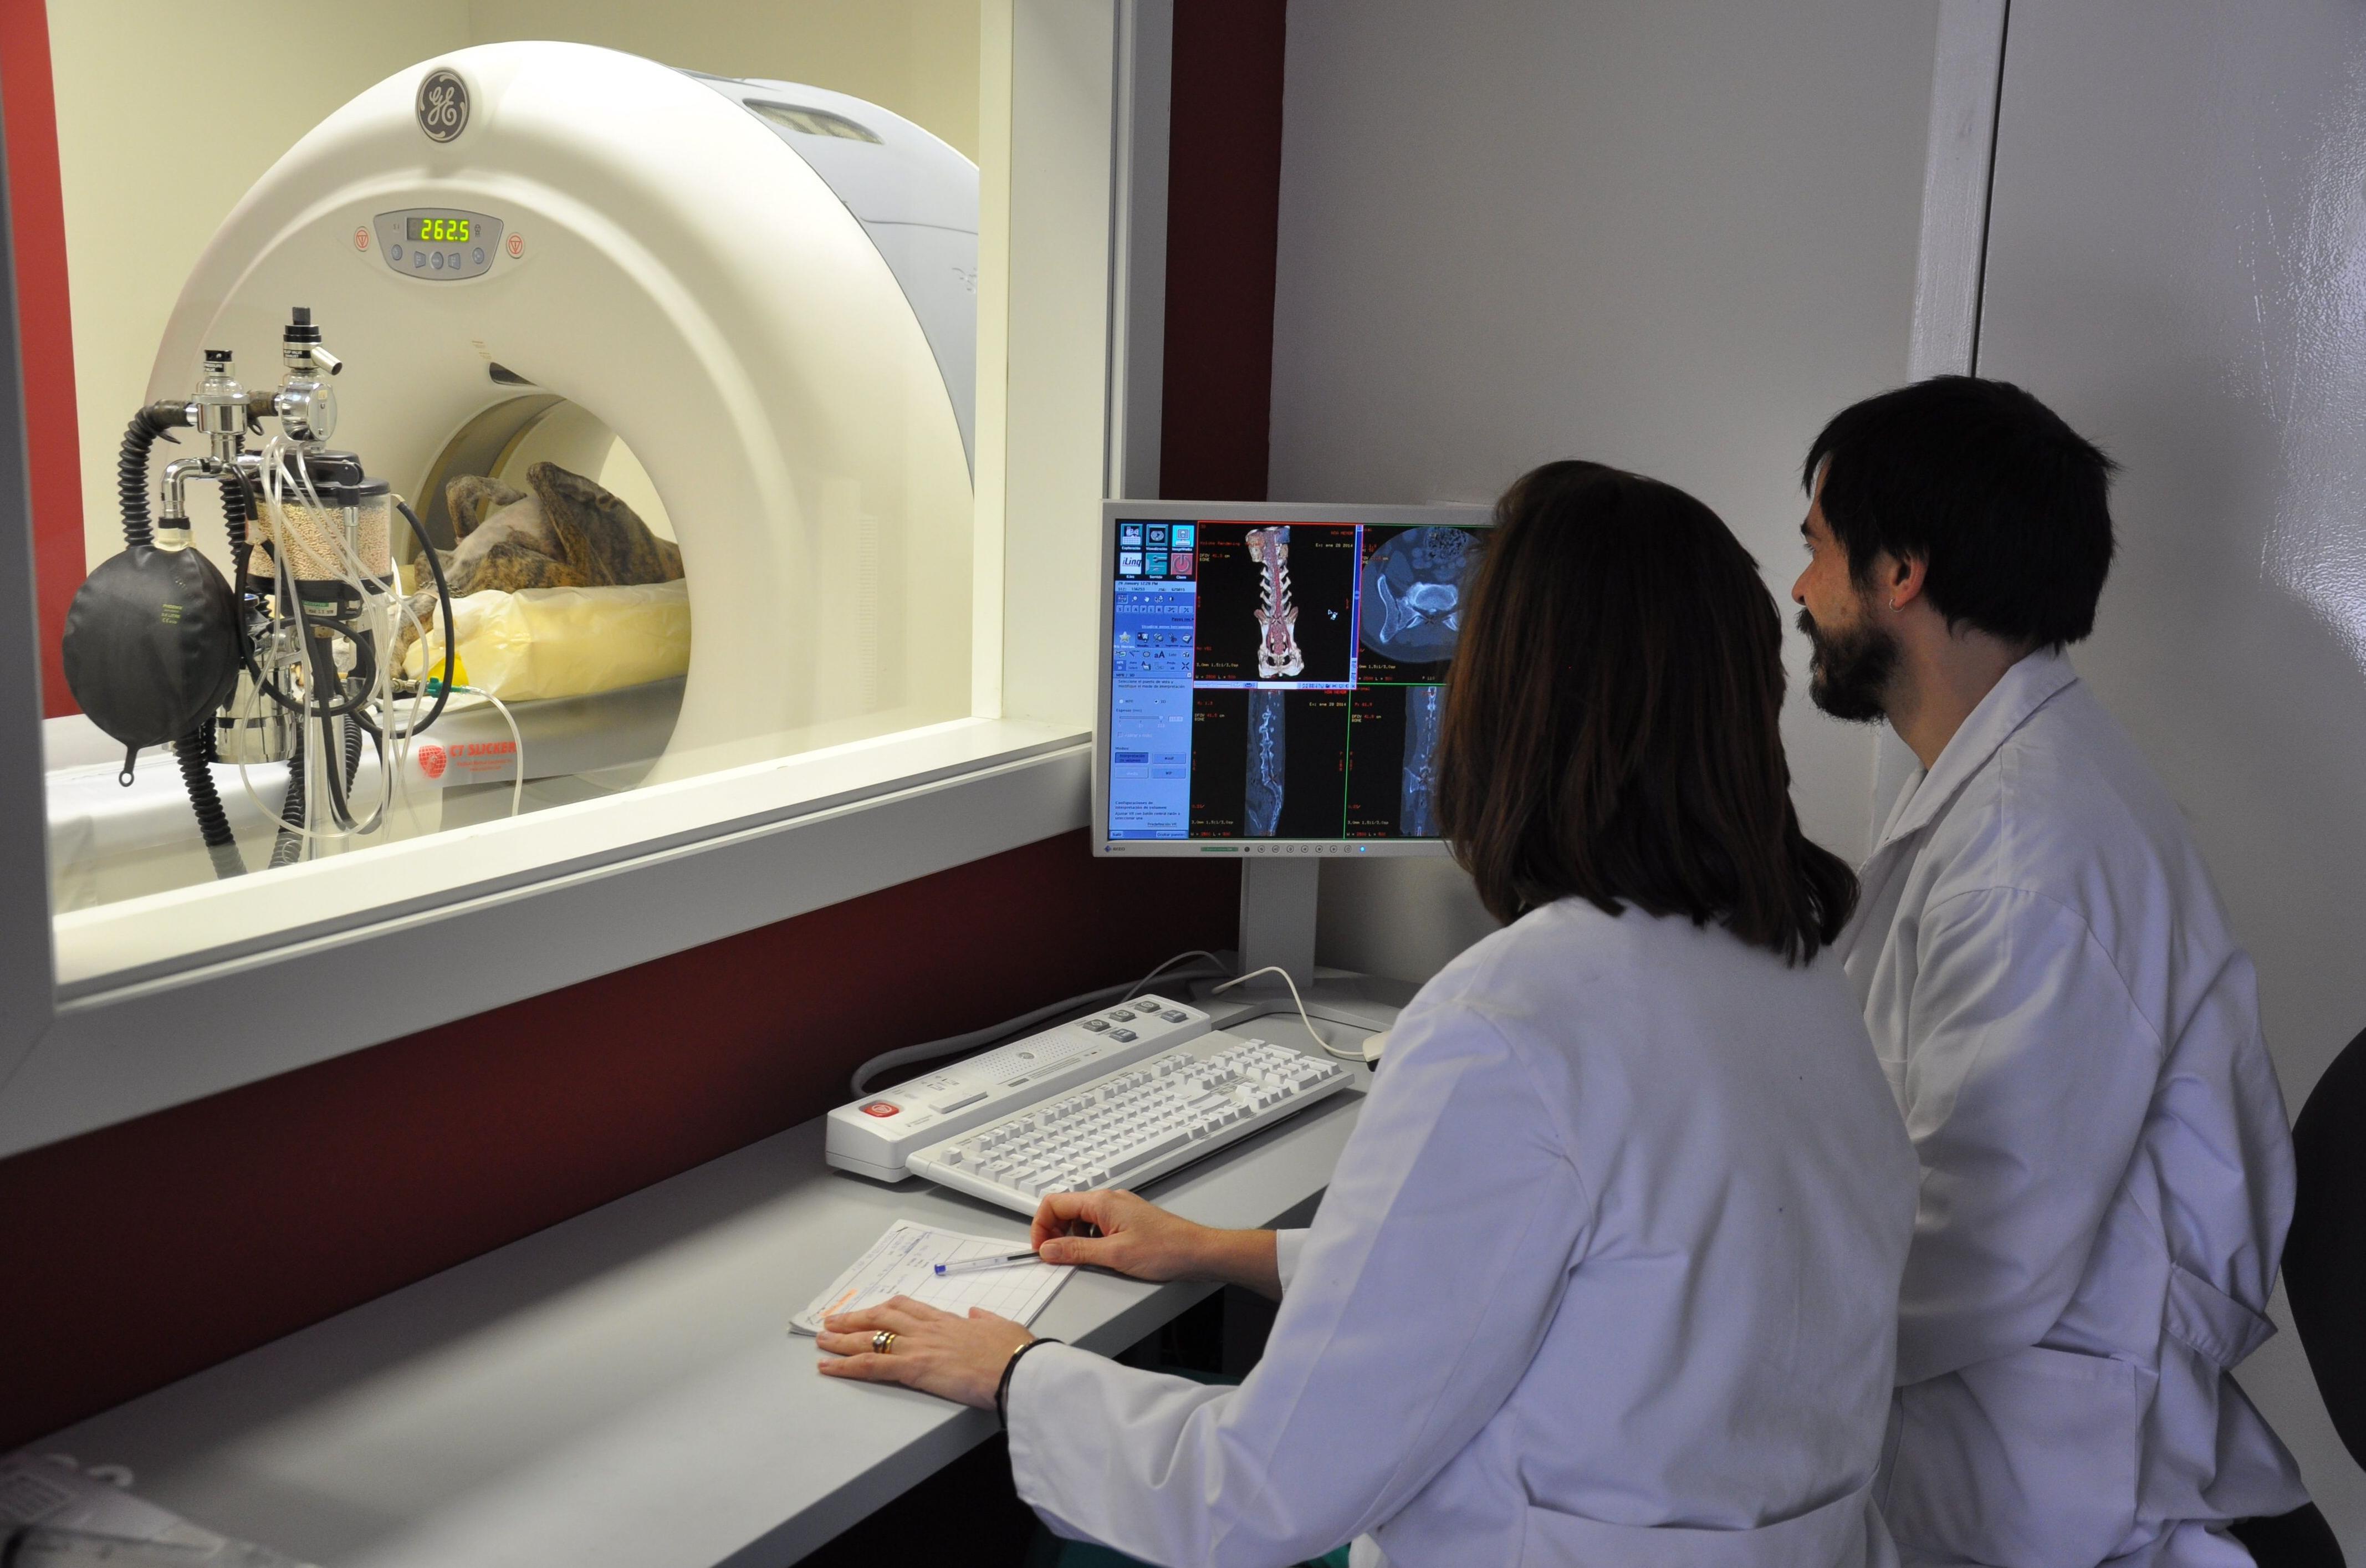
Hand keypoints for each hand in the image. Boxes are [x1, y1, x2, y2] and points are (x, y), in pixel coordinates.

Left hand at [816, 1295, 1034, 1407]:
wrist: (1017, 1368)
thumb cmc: (1015, 1352)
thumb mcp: (1002, 1326)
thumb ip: (984, 1320)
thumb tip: (976, 1314)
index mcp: (949, 1320)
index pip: (908, 1308)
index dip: (883, 1308)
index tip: (869, 1310)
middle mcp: (928, 1329)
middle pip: (881, 1317)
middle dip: (855, 1318)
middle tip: (833, 1321)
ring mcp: (918, 1346)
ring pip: (870, 1337)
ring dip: (841, 1339)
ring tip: (821, 1340)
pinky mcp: (914, 1367)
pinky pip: (871, 1365)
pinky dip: (845, 1365)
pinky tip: (828, 1367)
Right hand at [1030, 1190, 1281, 1298]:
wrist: (1197, 1252)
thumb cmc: (1165, 1249)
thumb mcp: (1113, 1255)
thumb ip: (1076, 1251)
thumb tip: (1048, 1249)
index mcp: (1101, 1202)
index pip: (1054, 1203)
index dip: (1041, 1225)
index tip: (1041, 1248)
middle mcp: (1108, 1201)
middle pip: (1065, 1209)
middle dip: (1054, 1233)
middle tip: (1054, 1257)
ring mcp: (1118, 1210)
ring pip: (1080, 1219)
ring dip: (1072, 1238)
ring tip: (1078, 1259)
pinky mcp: (1126, 1222)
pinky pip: (1097, 1226)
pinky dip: (1089, 1240)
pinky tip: (1097, 1256)